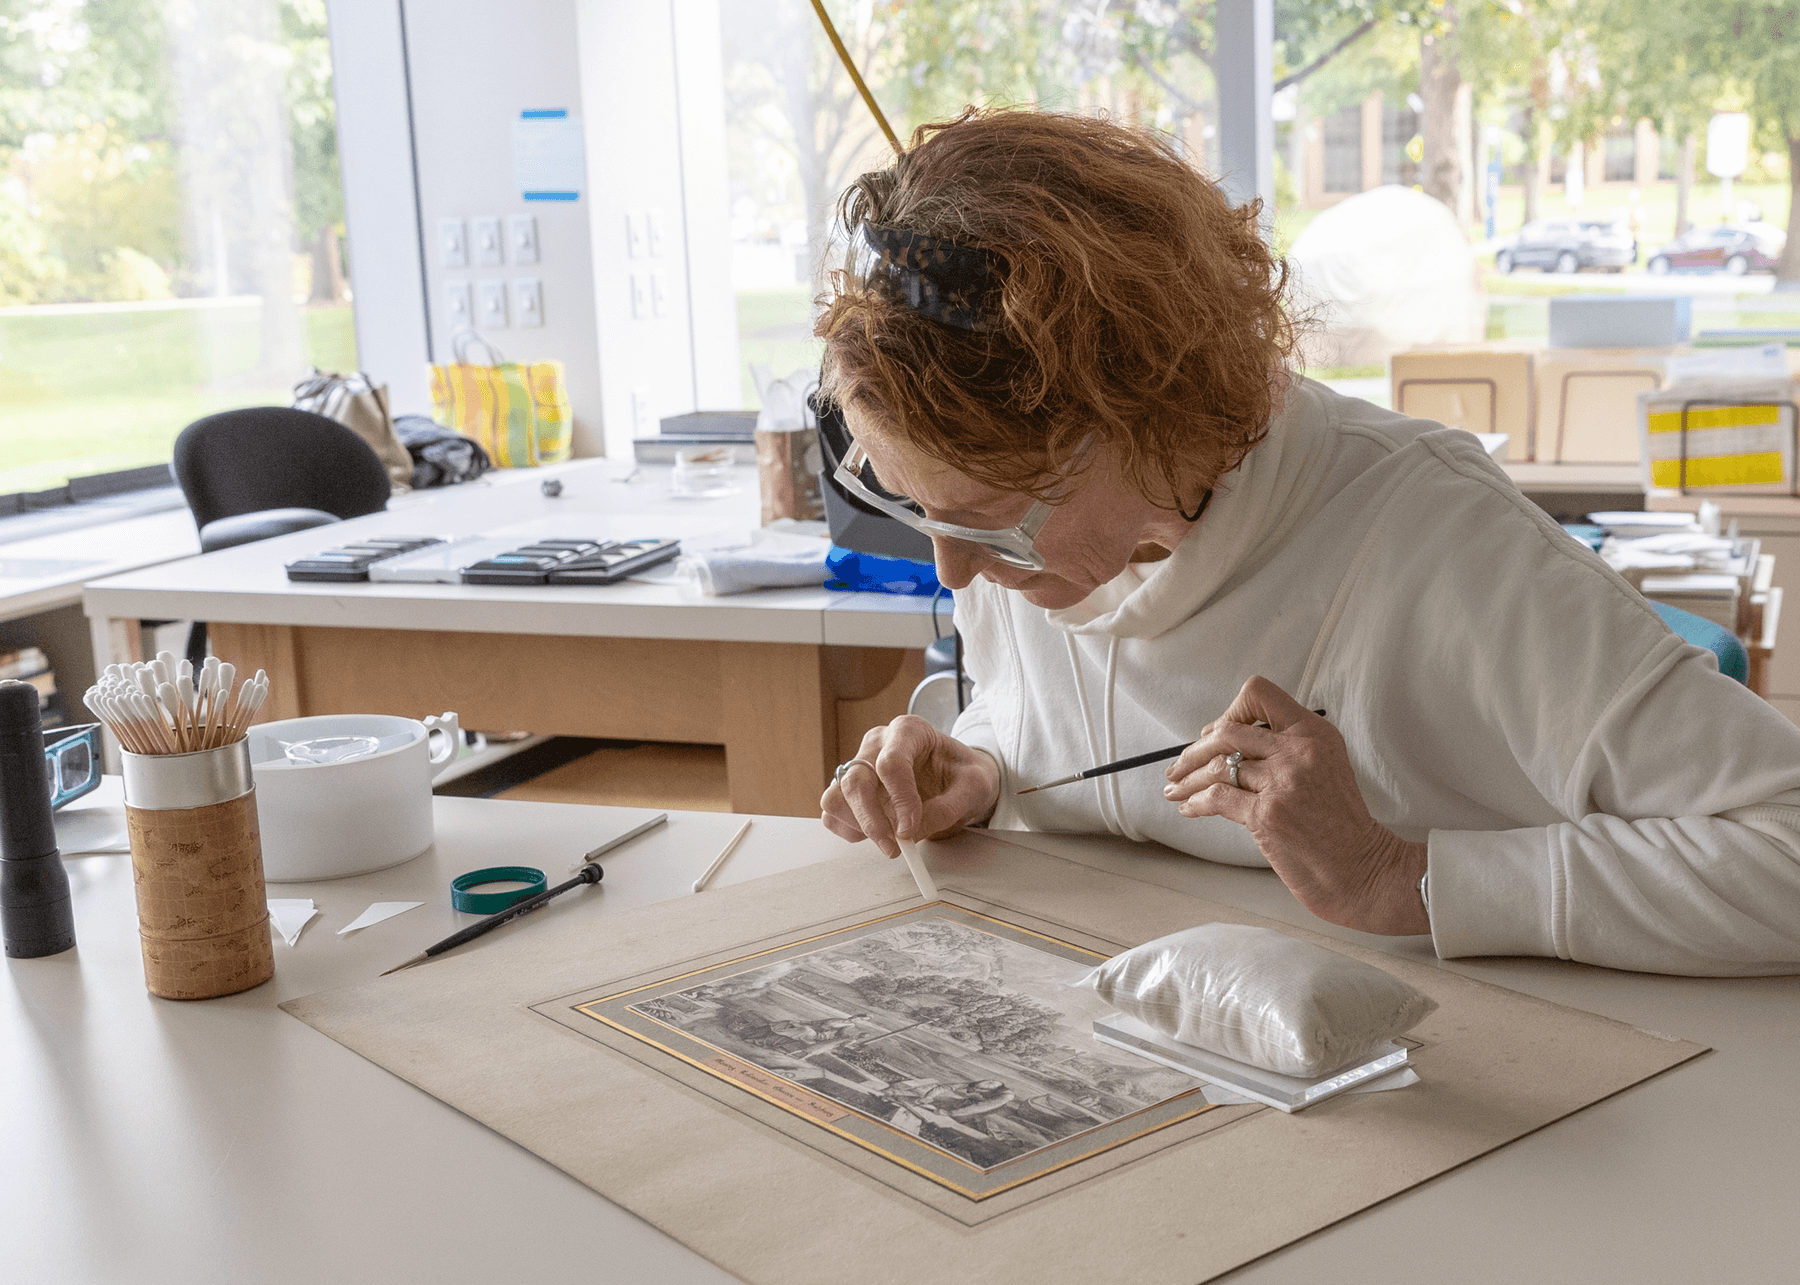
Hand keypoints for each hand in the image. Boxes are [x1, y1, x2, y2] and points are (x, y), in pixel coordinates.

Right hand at [821, 715, 1001, 859]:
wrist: (958, 778)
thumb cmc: (964, 775)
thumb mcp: (974, 787)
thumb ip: (947, 808)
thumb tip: (911, 832)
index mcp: (909, 731)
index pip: (891, 763)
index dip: (899, 800)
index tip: (910, 830)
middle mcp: (878, 744)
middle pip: (855, 780)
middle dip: (872, 820)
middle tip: (894, 848)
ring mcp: (860, 765)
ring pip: (835, 797)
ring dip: (859, 826)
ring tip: (890, 838)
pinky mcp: (850, 789)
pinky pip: (833, 813)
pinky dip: (850, 830)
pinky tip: (879, 833)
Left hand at [1162, 676, 1429, 934]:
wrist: (1362, 868)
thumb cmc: (1340, 823)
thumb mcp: (1326, 766)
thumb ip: (1286, 746)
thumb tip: (1227, 738)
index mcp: (1314, 733)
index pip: (1259, 693)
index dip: (1230, 710)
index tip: (1215, 732)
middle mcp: (1298, 751)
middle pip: (1226, 731)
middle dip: (1194, 750)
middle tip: (1179, 766)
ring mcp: (1282, 782)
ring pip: (1216, 766)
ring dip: (1187, 779)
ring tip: (1174, 789)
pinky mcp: (1267, 815)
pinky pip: (1216, 798)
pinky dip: (1194, 802)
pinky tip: (1187, 808)